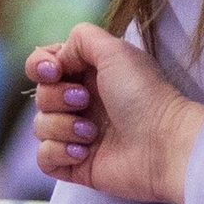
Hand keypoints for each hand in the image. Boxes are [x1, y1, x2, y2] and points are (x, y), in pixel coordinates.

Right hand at [28, 21, 203, 203]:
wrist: (164, 144)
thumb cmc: (145, 96)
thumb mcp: (115, 51)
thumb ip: (81, 39)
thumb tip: (57, 57)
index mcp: (89, 75)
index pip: (44, 66)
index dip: (40, 66)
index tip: (55, 71)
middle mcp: (82, 104)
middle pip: (40, 96)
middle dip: (57, 97)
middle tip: (86, 101)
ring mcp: (78, 135)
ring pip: (39, 127)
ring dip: (63, 126)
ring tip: (93, 132)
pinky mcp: (77, 164)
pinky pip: (45, 158)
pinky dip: (59, 153)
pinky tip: (85, 152)